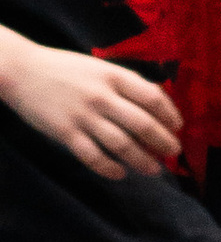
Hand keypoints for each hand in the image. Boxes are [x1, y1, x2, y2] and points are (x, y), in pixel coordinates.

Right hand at [0, 38, 182, 179]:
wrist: (22, 71)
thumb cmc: (64, 69)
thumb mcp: (99, 68)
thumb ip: (124, 83)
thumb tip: (155, 101)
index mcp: (114, 76)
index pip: (152, 97)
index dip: (169, 114)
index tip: (177, 127)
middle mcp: (102, 96)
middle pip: (142, 123)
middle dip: (162, 141)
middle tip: (173, 152)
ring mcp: (83, 116)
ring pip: (121, 144)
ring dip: (142, 160)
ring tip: (154, 170)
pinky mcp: (66, 133)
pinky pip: (93, 156)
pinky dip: (109, 168)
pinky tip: (120, 173)